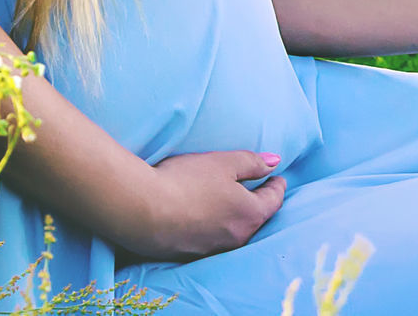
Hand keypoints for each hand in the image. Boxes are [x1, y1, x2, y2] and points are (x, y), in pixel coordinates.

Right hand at [124, 150, 285, 260]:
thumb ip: (252, 162)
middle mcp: (237, 237)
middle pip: (256, 218)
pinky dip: (215, 226)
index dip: (276, 185)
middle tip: (259, 189)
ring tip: (231, 202)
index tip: (276, 178)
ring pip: (235, 231)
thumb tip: (275, 163)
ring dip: (236, 217)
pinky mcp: (191, 254)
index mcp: (250, 214)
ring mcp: (214, 249)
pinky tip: (204, 217)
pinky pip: (213, 239)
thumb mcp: (223, 162)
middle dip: (259, 203)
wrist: (141, 210)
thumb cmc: (186, 181)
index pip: (274, 200)